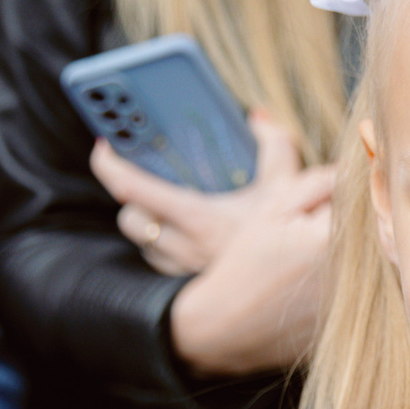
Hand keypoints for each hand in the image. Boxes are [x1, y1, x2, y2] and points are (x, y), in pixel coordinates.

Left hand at [92, 110, 314, 277]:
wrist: (304, 283)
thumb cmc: (292, 238)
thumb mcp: (288, 186)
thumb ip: (274, 146)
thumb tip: (258, 118)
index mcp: (201, 219)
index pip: (131, 188)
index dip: (109, 164)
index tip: (105, 147)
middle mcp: (188, 248)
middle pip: (131, 219)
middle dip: (130, 200)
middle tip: (142, 182)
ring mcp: (188, 271)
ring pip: (144, 244)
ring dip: (148, 225)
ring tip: (163, 209)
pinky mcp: (193, 290)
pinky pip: (162, 266)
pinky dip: (164, 249)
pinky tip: (181, 237)